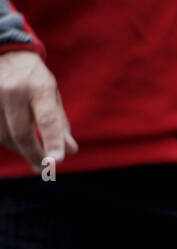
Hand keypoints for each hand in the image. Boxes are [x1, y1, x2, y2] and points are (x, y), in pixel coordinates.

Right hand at [0, 50, 76, 171]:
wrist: (4, 52)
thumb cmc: (34, 78)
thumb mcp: (52, 95)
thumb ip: (60, 123)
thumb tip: (70, 150)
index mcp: (38, 87)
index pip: (47, 120)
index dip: (52, 142)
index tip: (56, 161)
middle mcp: (13, 90)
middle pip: (22, 134)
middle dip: (35, 156)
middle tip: (44, 169)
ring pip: (4, 136)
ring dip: (19, 150)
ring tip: (31, 151)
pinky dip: (6, 141)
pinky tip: (15, 142)